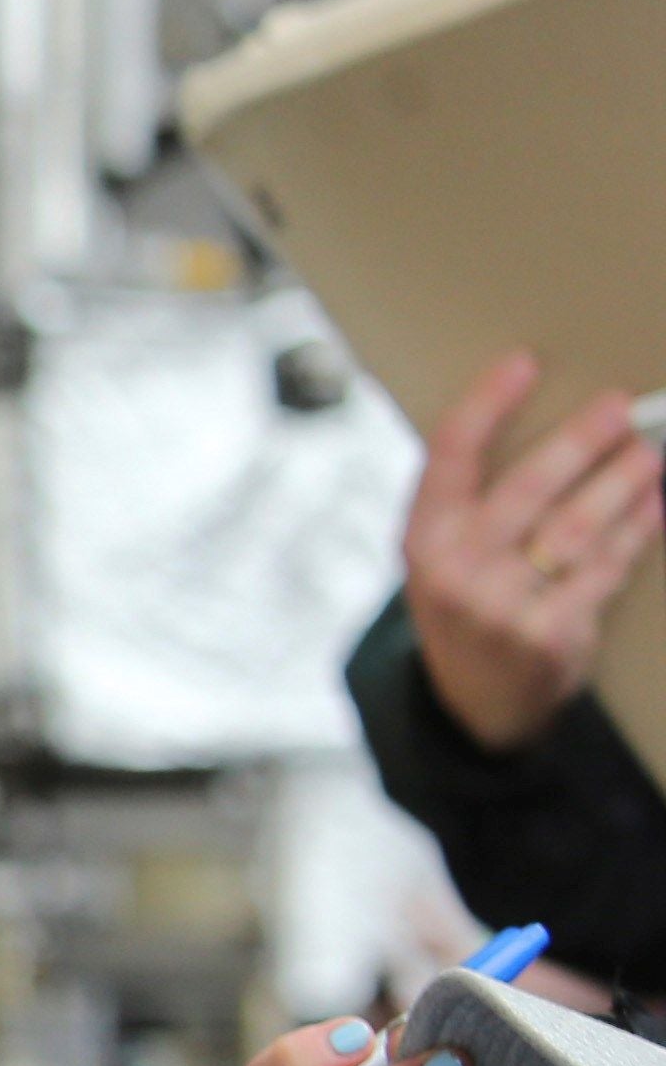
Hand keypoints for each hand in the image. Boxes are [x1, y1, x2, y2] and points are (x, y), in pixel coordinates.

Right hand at [404, 353, 659, 752]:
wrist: (475, 702)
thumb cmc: (468, 604)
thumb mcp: (443, 555)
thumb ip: (472, 501)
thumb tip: (548, 423)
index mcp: (422, 541)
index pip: (449, 458)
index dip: (486, 406)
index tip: (523, 363)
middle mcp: (455, 574)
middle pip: (525, 489)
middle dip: (578, 442)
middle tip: (619, 406)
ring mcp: (503, 609)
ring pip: (576, 529)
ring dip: (621, 483)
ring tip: (650, 453)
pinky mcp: (553, 636)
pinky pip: (606, 570)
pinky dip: (636, 533)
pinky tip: (655, 505)